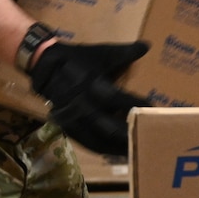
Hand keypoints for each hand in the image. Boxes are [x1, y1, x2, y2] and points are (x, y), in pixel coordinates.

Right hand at [30, 40, 149, 157]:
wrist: (45, 65)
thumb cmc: (78, 59)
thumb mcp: (102, 53)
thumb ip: (126, 52)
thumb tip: (147, 46)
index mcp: (92, 84)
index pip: (119, 99)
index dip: (137, 105)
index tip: (154, 109)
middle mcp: (83, 104)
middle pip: (109, 127)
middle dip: (129, 134)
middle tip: (148, 137)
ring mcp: (74, 118)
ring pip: (98, 139)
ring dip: (116, 147)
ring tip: (134, 150)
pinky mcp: (68, 126)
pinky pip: (86, 142)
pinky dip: (101, 149)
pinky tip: (114, 152)